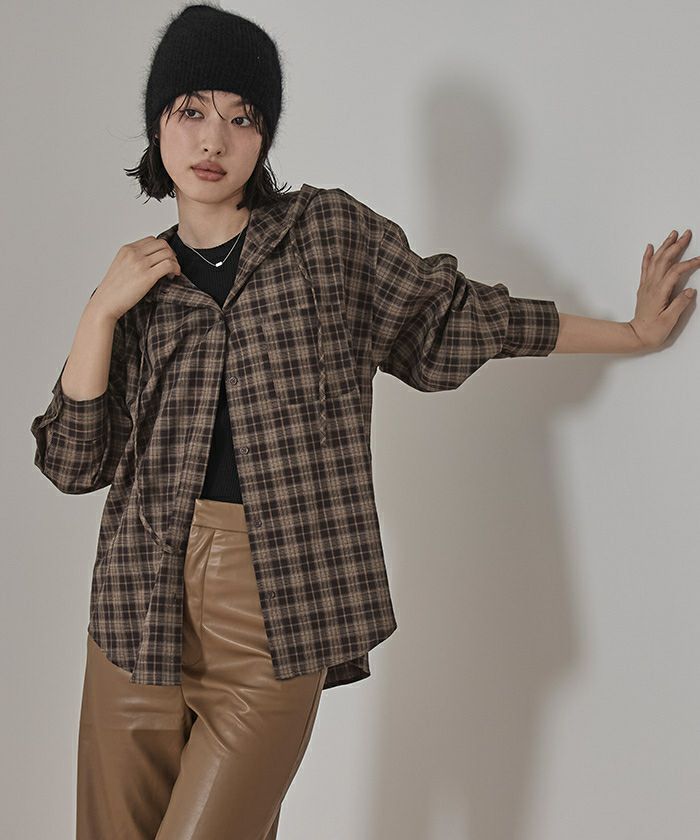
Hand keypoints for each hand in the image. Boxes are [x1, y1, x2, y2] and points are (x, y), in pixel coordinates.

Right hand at [89, 236, 181, 321]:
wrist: (106, 302)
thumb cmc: (113, 289)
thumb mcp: (121, 265)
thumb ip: (134, 258)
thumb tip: (152, 259)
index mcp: (127, 249)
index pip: (152, 239)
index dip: (162, 248)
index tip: (164, 258)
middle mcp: (134, 253)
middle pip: (162, 244)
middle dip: (171, 253)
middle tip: (171, 265)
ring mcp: (140, 264)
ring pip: (168, 253)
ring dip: (174, 262)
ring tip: (172, 272)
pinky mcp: (147, 276)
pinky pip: (169, 265)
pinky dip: (175, 268)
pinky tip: (173, 275)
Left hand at [629, 229, 698, 348]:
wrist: (636, 336)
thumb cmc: (652, 331)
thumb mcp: (669, 320)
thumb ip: (680, 304)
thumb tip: (691, 291)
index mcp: (659, 292)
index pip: (675, 272)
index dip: (688, 264)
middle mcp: (651, 285)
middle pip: (664, 260)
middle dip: (676, 245)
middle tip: (686, 234)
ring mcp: (646, 285)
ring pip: (655, 260)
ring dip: (664, 246)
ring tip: (672, 235)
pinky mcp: (644, 288)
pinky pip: (645, 267)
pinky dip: (648, 255)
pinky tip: (651, 247)